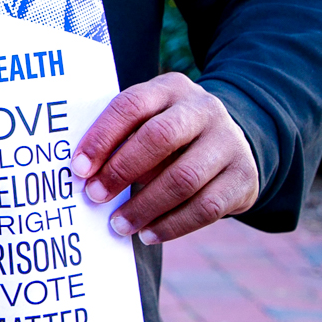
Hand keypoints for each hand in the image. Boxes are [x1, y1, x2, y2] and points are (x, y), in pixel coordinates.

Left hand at [70, 73, 258, 245]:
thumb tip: (84, 175)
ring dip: (145, 206)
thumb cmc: (171, 134)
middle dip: (122, 170)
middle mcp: (204, 108)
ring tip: (119, 224)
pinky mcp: (243, 176)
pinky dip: (172, 225)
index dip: (102, 137)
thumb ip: (121, 137)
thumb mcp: (149, 120)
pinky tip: (148, 234)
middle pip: (160, 137)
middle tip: (95, 196)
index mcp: (171, 88)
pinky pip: (206, 207)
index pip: (132, 105)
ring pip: (184, 178)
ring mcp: (228, 141)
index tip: (78, 169)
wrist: (230, 141)